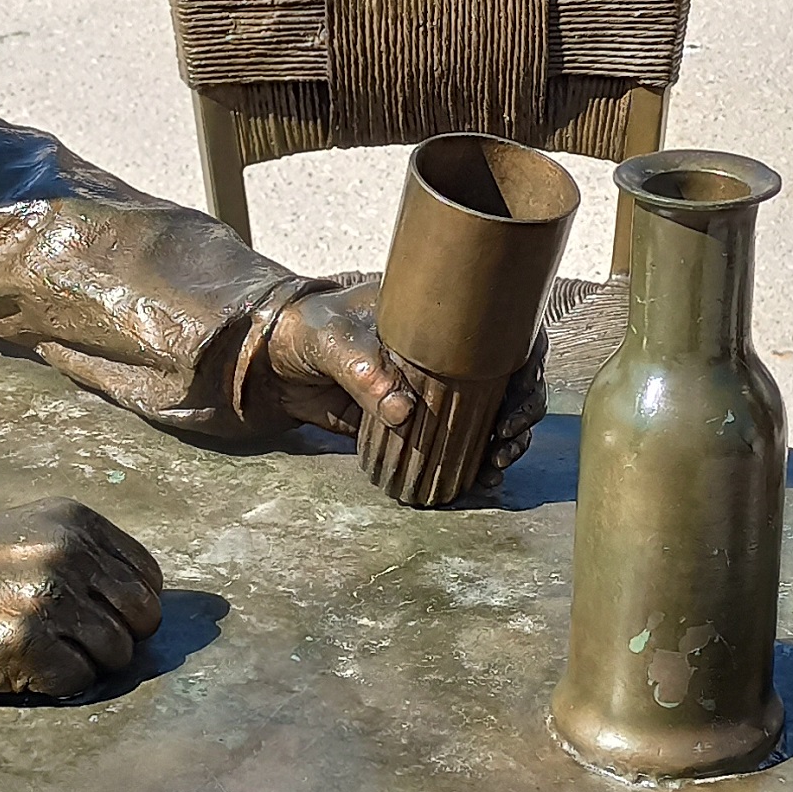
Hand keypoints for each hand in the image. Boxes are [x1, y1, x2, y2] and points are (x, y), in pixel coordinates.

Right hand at [0, 499, 163, 698]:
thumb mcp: (24, 533)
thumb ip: (81, 556)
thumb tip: (137, 601)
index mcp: (75, 523)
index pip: (149, 579)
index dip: (129, 609)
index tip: (97, 621)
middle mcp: (69, 555)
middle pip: (143, 620)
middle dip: (115, 640)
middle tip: (71, 645)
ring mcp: (50, 600)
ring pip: (117, 656)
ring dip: (83, 664)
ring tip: (37, 652)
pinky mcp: (28, 646)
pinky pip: (77, 682)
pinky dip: (52, 684)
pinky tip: (16, 665)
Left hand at [264, 279, 549, 484]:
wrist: (267, 359)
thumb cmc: (303, 328)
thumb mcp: (331, 341)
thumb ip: (365, 374)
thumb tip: (403, 413)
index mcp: (440, 314)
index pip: (504, 329)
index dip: (525, 364)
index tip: (516, 400)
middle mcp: (448, 347)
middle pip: (510, 374)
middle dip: (520, 411)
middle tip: (505, 442)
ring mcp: (435, 384)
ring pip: (492, 409)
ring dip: (504, 439)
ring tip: (494, 467)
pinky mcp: (417, 418)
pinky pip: (457, 437)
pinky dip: (474, 458)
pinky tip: (479, 477)